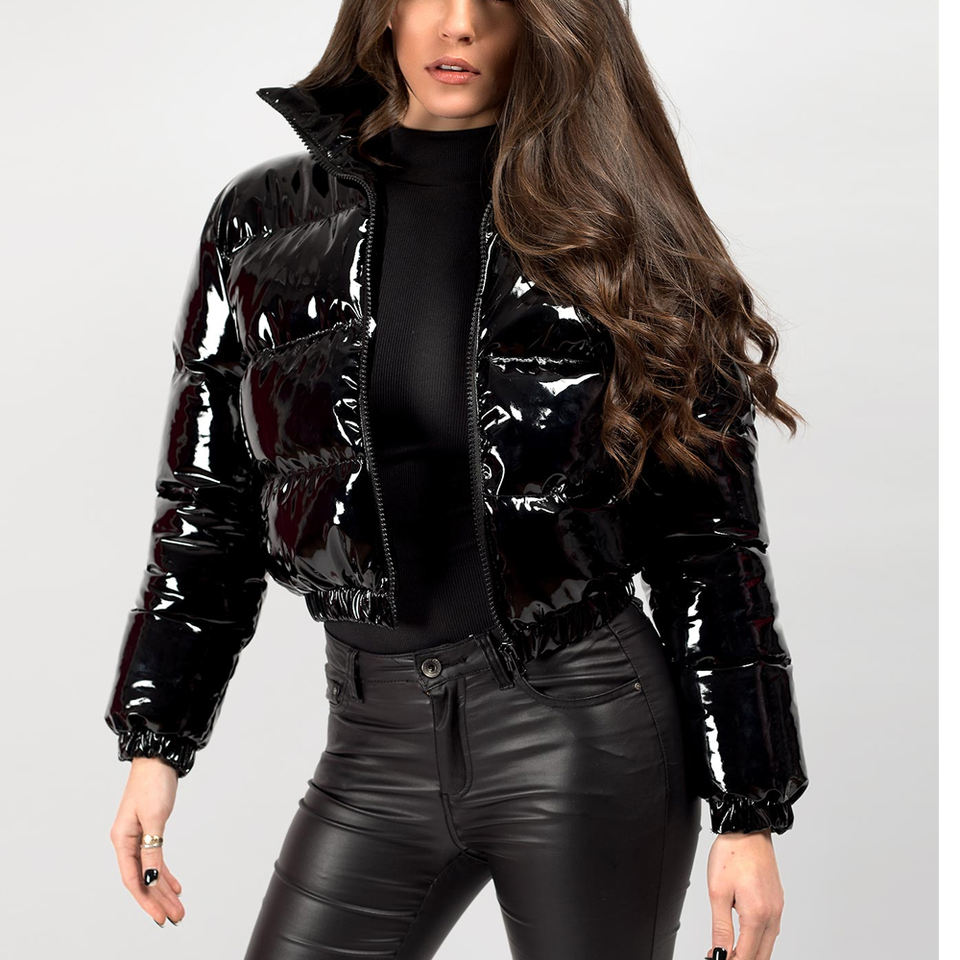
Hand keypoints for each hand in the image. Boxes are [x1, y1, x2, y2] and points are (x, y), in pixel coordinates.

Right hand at [108, 756, 184, 926]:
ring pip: (150, 871)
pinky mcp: (149, 830)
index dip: (146, 901)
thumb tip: (150, 878)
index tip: (159, 917)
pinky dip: (165, 873)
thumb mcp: (155, 818)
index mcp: (122, 840)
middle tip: (176, 917)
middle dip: (158, 900)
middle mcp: (127, 841)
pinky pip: (156, 858)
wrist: (159, 758)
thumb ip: (152, 850)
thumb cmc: (153, 783)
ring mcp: (138, 836)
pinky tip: (175, 886)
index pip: (133, 879)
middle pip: (142, 879)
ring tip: (178, 907)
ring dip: (164, 889)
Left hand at [705, 828, 783, 959]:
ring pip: (767, 945)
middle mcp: (772, 915)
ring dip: (751, 952)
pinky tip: (745, 937)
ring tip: (729, 951)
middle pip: (761, 956)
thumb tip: (720, 952)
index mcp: (758, 915)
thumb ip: (721, 927)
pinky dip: (758, 940)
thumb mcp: (718, 892)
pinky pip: (771, 931)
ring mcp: (778, 908)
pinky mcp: (777, 901)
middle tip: (720, 956)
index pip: (747, 956)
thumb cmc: (732, 853)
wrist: (748, 827)